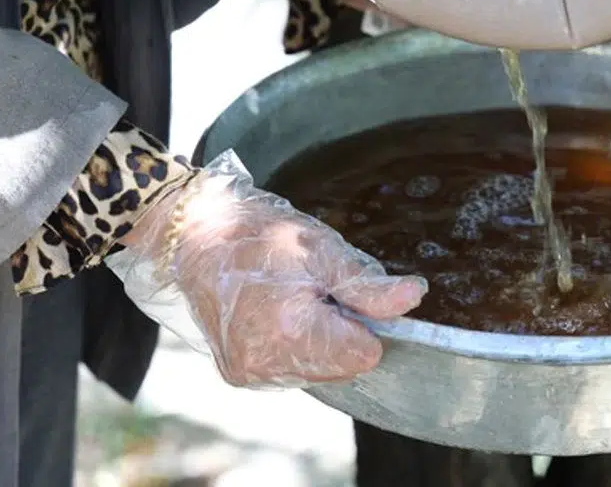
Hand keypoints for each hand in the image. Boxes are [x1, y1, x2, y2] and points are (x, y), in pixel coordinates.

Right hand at [124, 152, 426, 387]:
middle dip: (341, 332)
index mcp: (293, 332)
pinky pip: (291, 370)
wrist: (197, 237)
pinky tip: (276, 316)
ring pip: (319, 372)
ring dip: (319, 342)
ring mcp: (251, 373)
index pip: (365, 355)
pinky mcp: (239, 374)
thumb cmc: (260, 237)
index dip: (366, 323)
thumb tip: (413, 299)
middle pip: (344, 367)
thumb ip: (369, 286)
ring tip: (292, 301)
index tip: (344, 296)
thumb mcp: (323, 251)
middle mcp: (269, 363)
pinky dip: (294, 348)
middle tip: (313, 293)